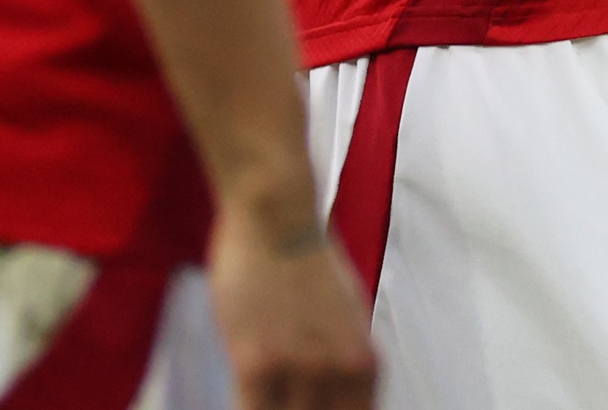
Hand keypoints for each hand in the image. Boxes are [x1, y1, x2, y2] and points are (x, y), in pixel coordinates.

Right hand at [206, 202, 376, 409]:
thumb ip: (343, 362)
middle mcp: (338, 371)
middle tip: (285, 402)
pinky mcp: (255, 362)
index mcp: (363, 363)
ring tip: (264, 398)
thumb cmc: (307, 259)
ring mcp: (297, 368)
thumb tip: (336, 397)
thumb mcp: (347, 317)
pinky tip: (244, 399)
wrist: (277, 216)